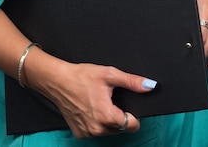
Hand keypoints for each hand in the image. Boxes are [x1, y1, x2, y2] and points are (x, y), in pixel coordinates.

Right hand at [26, 54, 155, 138]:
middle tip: (109, 100)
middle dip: (119, 116)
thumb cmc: (82, 76)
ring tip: (99, 102)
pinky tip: (90, 109)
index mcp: (107, 115)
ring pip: (108, 131)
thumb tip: (150, 85)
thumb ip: (132, 81)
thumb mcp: (109, 74)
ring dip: (108, 120)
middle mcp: (98, 129)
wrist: (58, 81)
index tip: (129, 108)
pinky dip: (96, 123)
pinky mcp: (79, 133)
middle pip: (120, 128)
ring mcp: (88, 133)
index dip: (133, 116)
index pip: (131, 125)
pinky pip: (95, 131)